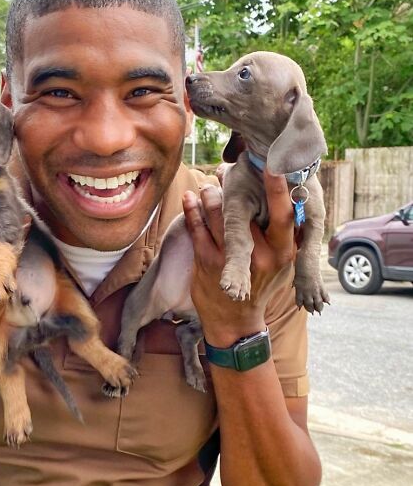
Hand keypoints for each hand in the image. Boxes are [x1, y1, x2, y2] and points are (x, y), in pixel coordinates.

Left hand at [183, 173, 295, 346]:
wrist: (235, 322)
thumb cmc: (262, 286)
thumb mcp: (283, 265)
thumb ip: (287, 237)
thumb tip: (295, 201)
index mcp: (282, 252)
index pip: (284, 215)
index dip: (280, 189)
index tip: (277, 163)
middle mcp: (259, 255)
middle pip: (246, 210)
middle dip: (236, 185)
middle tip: (230, 166)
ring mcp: (231, 259)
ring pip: (218, 215)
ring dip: (210, 194)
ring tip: (209, 181)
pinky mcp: (207, 262)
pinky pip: (198, 229)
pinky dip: (192, 210)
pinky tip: (190, 197)